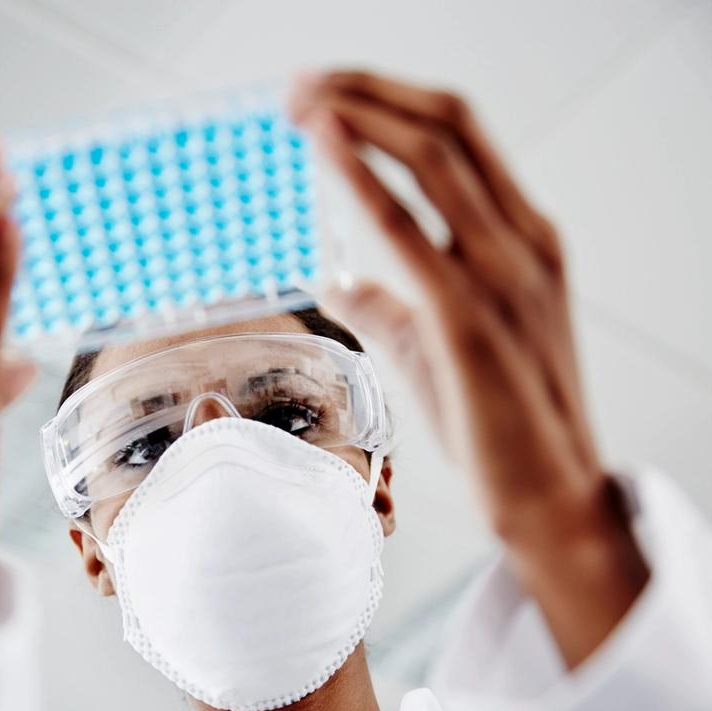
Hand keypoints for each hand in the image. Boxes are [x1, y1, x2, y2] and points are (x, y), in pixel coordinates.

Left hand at [291, 71, 648, 666]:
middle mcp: (522, 240)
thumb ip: (388, 303)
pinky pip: (411, 231)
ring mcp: (504, 275)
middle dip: (367, 91)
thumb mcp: (433, 344)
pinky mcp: (471, 319)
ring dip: (360, 115)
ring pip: (434, 158)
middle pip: (446, 125)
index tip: (328, 95)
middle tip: (299, 86)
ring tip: (301, 100)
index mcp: (523, 236)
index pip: (459, 135)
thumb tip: (337, 279)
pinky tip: (326, 145)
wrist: (545, 490)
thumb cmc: (495, 417)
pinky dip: (364, 178)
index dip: (390, 101)